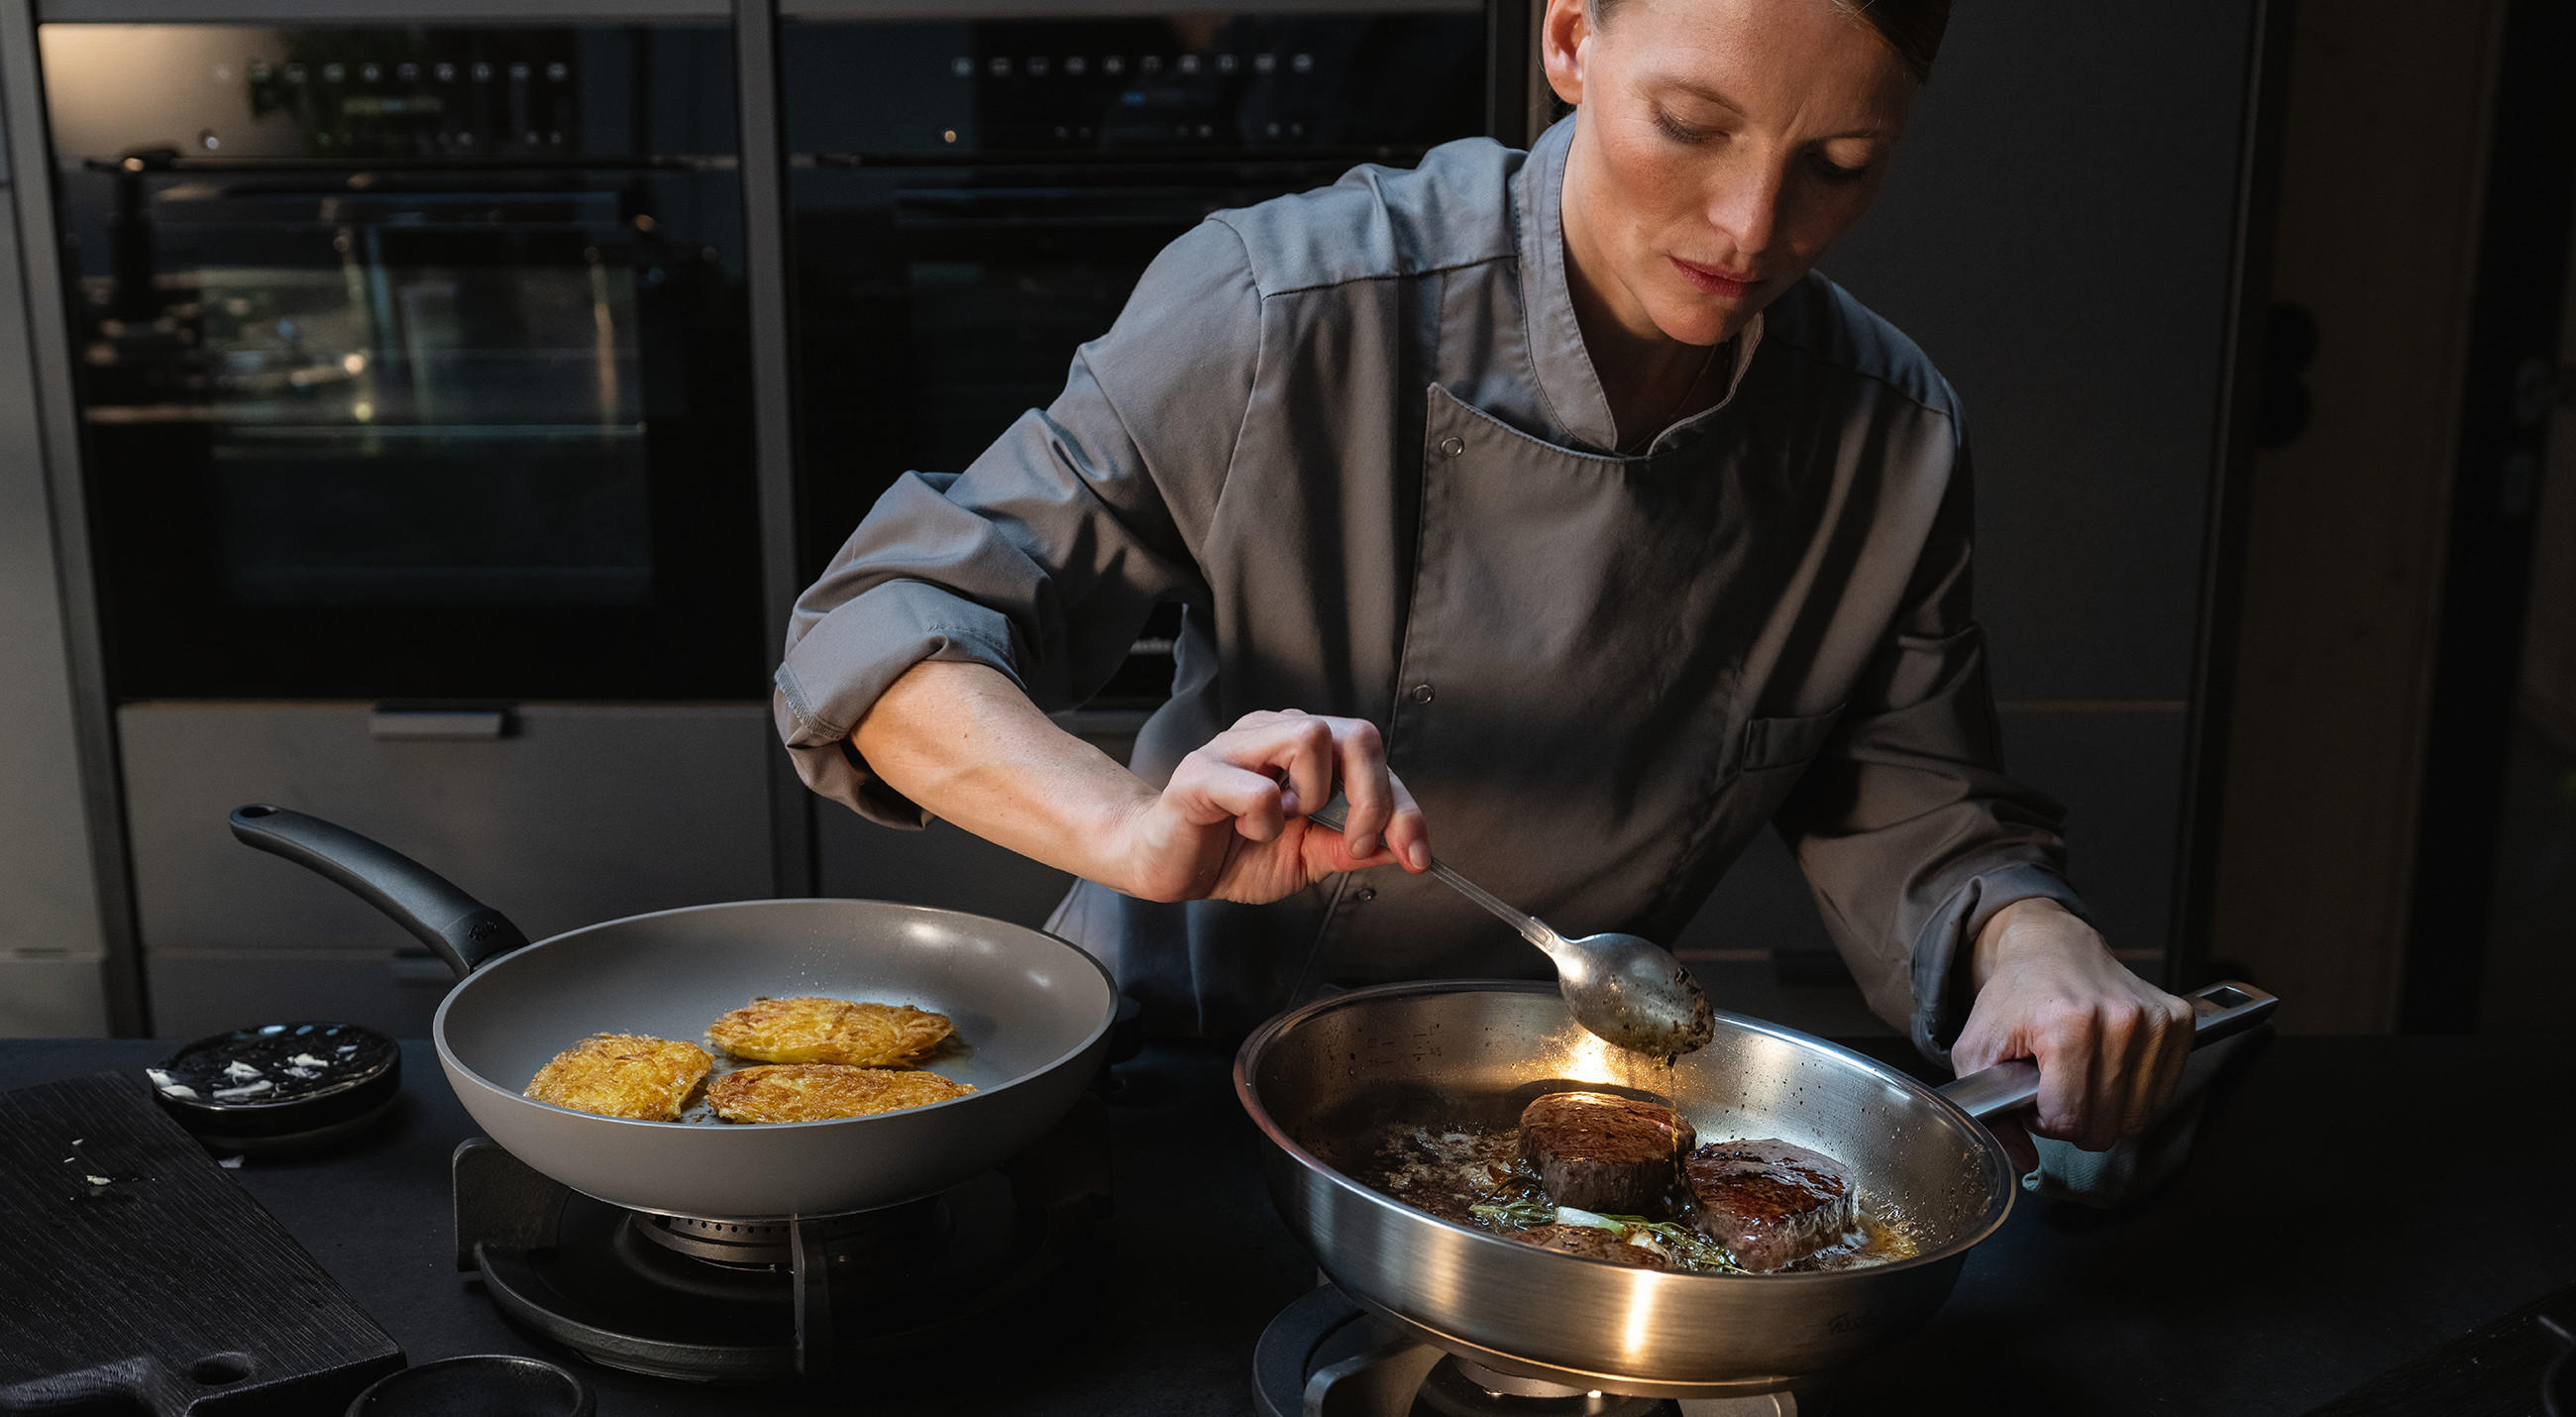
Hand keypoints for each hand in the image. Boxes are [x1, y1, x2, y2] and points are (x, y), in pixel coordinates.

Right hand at [1111, 710, 1430, 904]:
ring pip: (1311, 737)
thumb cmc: (1234, 851)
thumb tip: (1404, 848)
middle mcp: (1275, 732)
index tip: (1416, 855)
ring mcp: (1237, 746)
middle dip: (1375, 799)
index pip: (1374, 757)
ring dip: (1316, 797)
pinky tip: (1247, 831)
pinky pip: (1259, 789)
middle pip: (1356, 734)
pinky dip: (1265, 822)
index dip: (1404, 807)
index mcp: (1306, 748)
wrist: (1170, 867)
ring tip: (1287, 823)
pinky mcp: (1202, 773)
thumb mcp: (1308, 858)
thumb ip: (1351, 847)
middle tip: (1357, 843)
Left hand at [1948, 899, 2194, 1173]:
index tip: (2034, 1094)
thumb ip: (1990, 1113)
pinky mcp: (2178, 1020)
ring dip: (2106, 1108)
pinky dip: (2134, 1091)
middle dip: (2075, 1118)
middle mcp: (2119, 1020)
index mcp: (2067, 1026)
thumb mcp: (1977, 1051)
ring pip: (2138, 1116)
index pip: (2068, 1120)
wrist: (2052, 948)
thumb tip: (2025, 1161)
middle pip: (2106, 1124)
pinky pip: (2162, 1094)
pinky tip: (2109, 1065)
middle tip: (2055, 1086)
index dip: (2044, 1119)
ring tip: (2080, 1075)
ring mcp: (2155, 1020)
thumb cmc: (2015, 998)